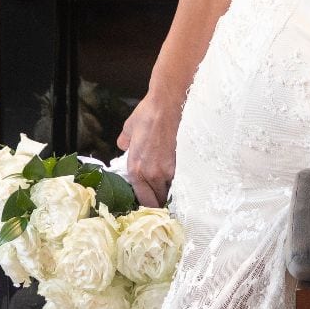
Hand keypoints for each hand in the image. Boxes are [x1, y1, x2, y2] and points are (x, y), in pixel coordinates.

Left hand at [117, 93, 182, 207]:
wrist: (168, 104)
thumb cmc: (148, 114)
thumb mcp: (129, 128)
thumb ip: (125, 141)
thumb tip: (124, 145)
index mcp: (135, 169)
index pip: (142, 198)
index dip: (148, 204)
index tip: (153, 204)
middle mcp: (151, 174)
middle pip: (158, 200)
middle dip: (161, 201)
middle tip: (165, 200)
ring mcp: (168, 170)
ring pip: (172, 192)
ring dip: (173, 193)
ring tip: (176, 192)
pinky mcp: (184, 164)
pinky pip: (182, 181)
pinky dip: (183, 183)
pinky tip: (186, 180)